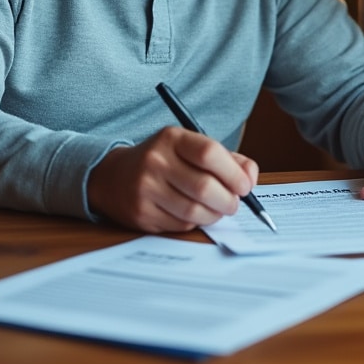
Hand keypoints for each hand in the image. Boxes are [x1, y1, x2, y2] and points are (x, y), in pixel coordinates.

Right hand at [87, 126, 259, 232]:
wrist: (113, 177)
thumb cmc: (164, 161)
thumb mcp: (190, 148)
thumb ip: (226, 159)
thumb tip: (250, 178)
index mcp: (172, 138)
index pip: (210, 153)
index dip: (234, 173)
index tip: (245, 186)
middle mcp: (155, 161)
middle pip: (204, 187)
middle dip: (228, 201)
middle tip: (234, 204)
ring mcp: (146, 188)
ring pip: (194, 211)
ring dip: (214, 215)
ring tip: (216, 209)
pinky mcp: (141, 214)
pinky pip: (180, 225)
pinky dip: (194, 223)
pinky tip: (191, 213)